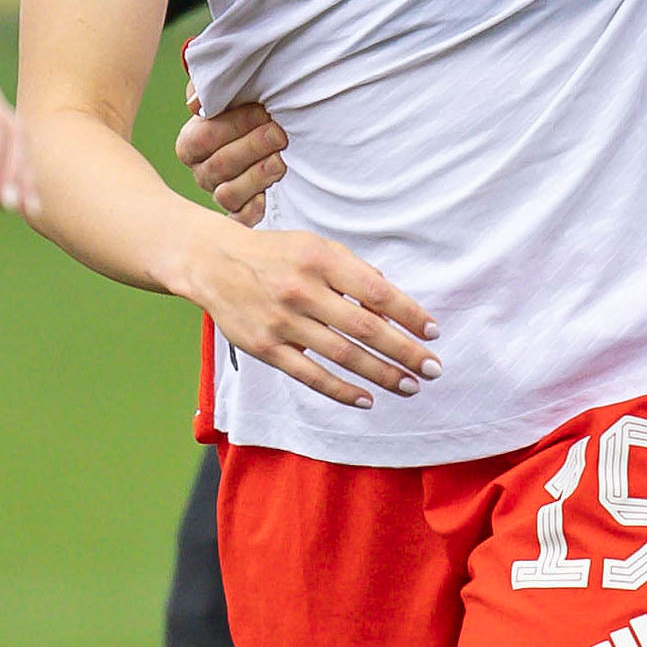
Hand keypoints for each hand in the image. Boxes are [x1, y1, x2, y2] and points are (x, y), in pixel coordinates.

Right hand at [167, 219, 439, 410]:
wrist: (213, 263)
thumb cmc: (277, 254)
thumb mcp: (316, 247)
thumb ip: (354, 272)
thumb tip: (391, 304)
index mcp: (321, 260)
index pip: (377, 292)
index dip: (409, 314)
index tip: (433, 331)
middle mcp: (302, 291)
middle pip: (365, 329)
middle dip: (405, 352)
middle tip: (433, 368)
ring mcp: (282, 322)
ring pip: (342, 356)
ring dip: (381, 374)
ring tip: (409, 386)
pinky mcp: (265, 347)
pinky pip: (309, 375)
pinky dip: (341, 390)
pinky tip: (366, 399)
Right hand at [176, 100, 287, 226]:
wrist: (281, 125)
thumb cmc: (255, 104)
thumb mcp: (236, 89)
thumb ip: (212, 88)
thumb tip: (196, 103)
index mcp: (193, 142)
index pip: (202, 138)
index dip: (233, 125)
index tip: (263, 110)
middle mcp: (204, 171)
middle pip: (218, 166)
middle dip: (251, 147)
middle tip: (278, 133)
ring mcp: (222, 193)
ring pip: (228, 194)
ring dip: (256, 177)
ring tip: (280, 162)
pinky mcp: (243, 212)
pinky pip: (240, 220)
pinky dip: (253, 211)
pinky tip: (268, 197)